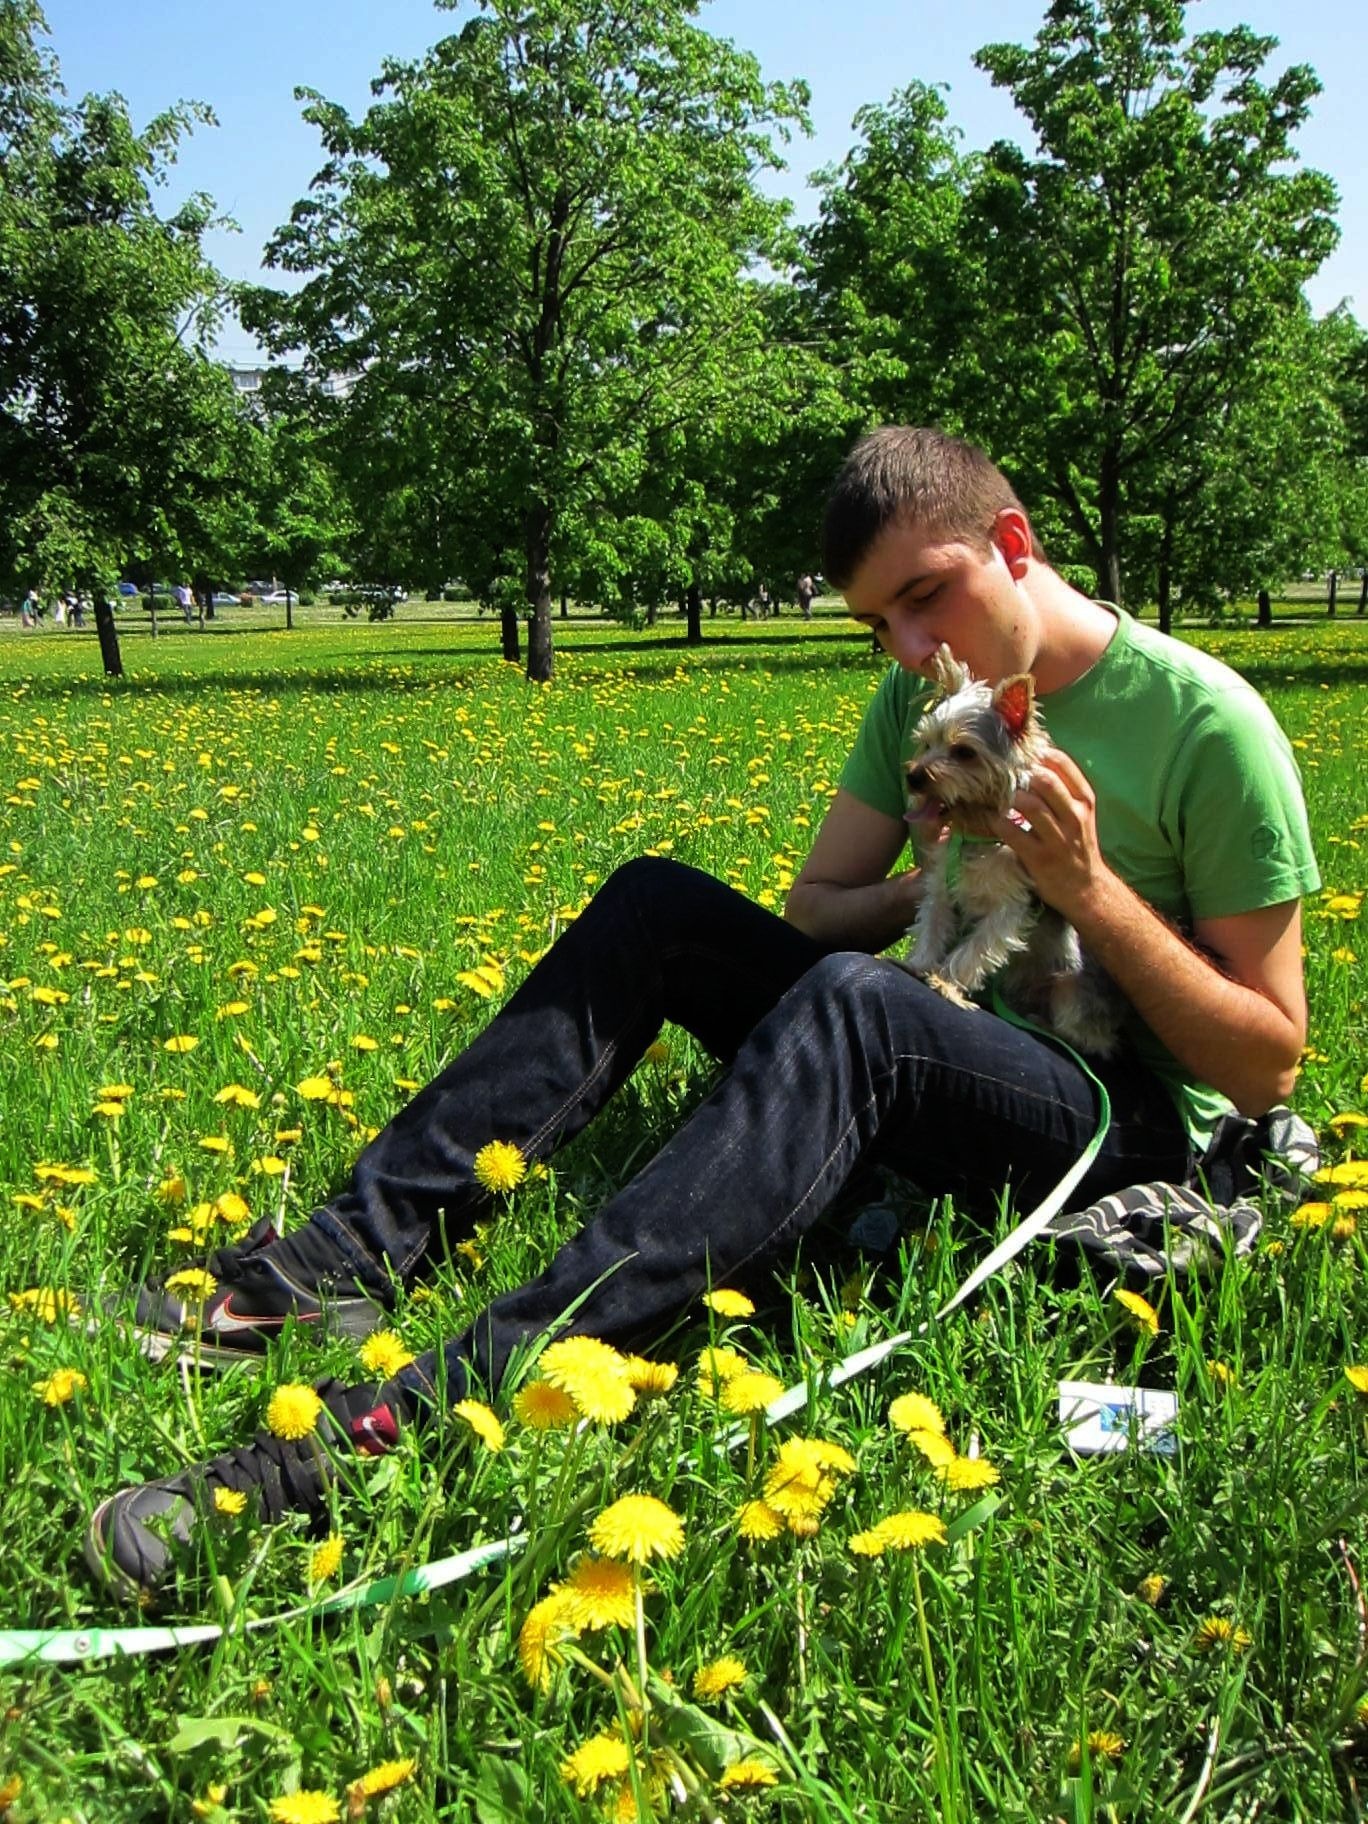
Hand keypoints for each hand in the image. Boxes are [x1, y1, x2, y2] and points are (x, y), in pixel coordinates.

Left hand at [988, 747, 1112, 921]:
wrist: (1086, 888)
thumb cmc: (1077, 845)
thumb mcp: (1079, 813)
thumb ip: (1062, 789)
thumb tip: (1033, 759)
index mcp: (1084, 800)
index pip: (1062, 763)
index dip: (1037, 754)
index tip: (1020, 756)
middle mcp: (1074, 816)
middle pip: (1045, 781)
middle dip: (1021, 775)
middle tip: (1004, 777)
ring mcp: (1057, 837)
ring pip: (1030, 805)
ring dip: (1009, 798)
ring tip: (998, 797)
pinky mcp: (1039, 857)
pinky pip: (1012, 832)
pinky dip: (997, 823)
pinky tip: (992, 820)